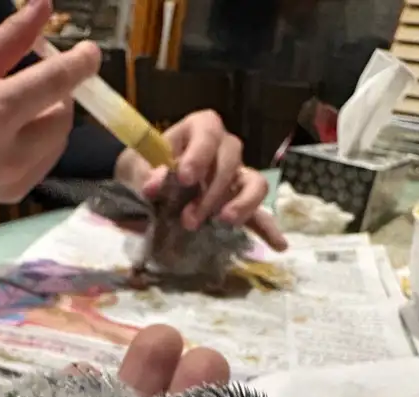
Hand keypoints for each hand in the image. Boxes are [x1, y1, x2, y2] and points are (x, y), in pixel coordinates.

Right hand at [0, 0, 99, 206]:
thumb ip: (9, 40)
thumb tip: (44, 6)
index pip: (55, 84)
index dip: (79, 65)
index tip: (90, 53)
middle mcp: (10, 152)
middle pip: (63, 118)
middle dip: (57, 96)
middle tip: (34, 82)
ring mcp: (13, 179)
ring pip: (58, 143)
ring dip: (50, 121)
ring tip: (18, 110)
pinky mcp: (13, 195)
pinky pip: (44, 163)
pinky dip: (39, 145)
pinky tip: (12, 136)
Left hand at [115, 110, 286, 250]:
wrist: (148, 180)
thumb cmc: (147, 165)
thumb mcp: (139, 165)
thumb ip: (146, 173)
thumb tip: (154, 186)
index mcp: (200, 129)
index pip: (209, 134)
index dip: (200, 155)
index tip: (185, 179)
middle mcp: (224, 148)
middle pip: (232, 162)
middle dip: (212, 192)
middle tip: (190, 219)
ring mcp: (236, 175)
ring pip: (255, 182)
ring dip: (243, 204)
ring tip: (226, 223)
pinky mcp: (239, 200)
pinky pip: (259, 212)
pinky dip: (268, 228)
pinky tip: (278, 245)